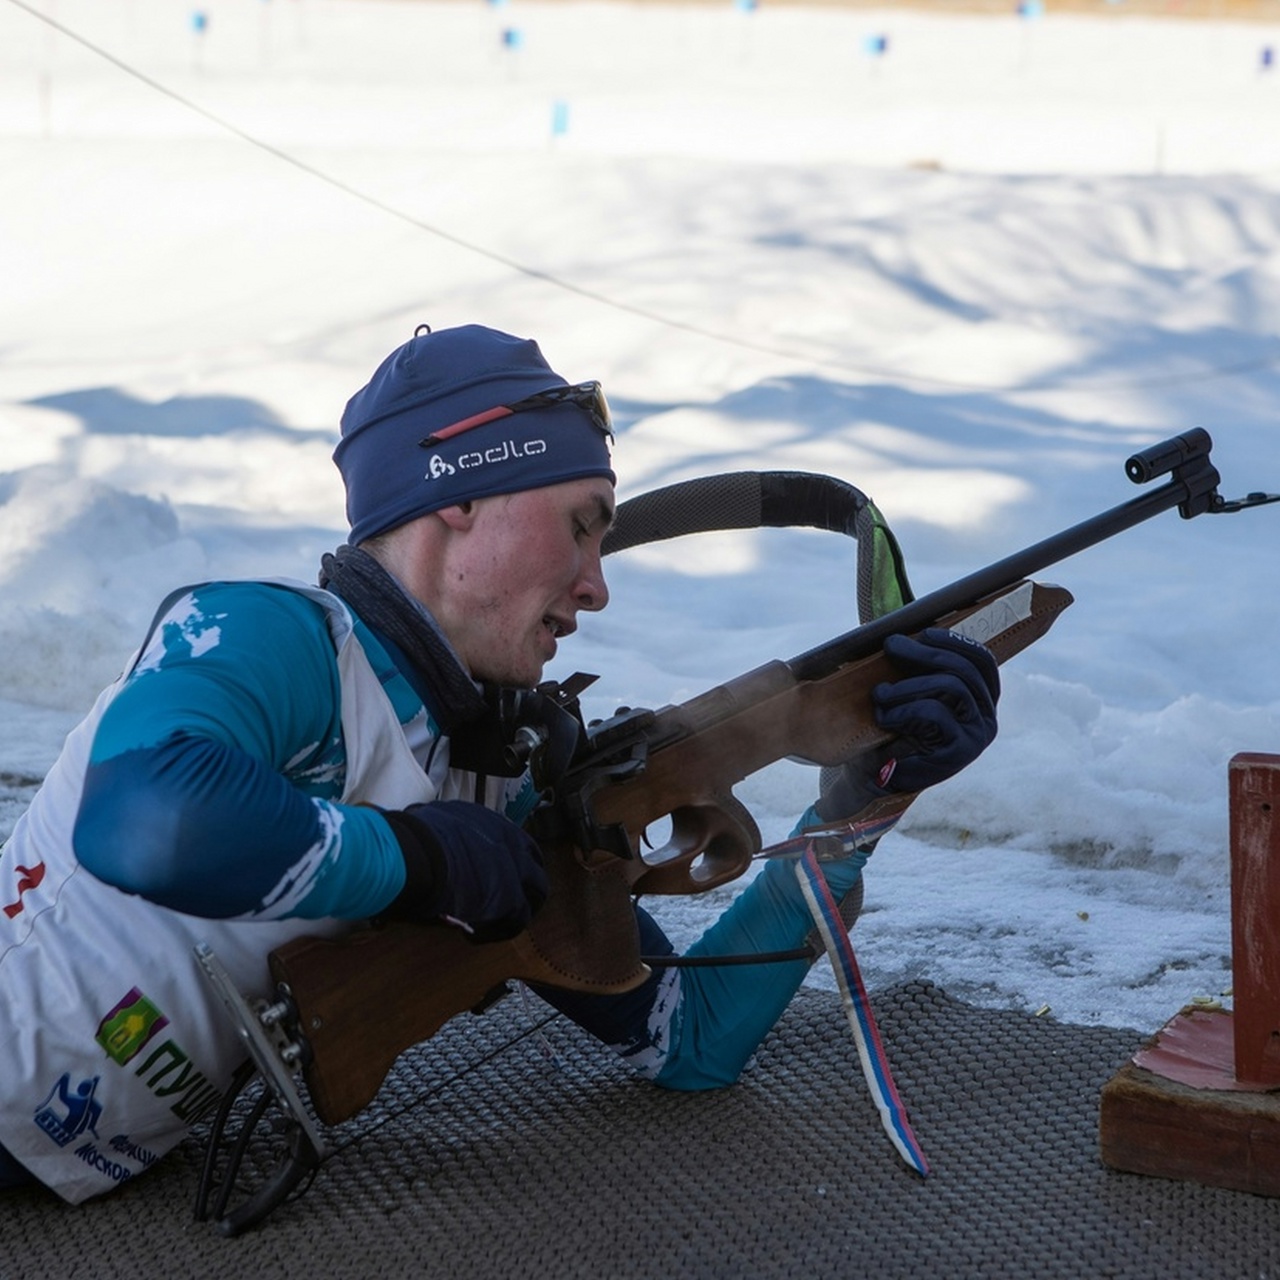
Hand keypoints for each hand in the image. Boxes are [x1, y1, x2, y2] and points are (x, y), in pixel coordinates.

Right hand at [381, 800, 548, 941]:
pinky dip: (499, 930)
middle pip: (533, 864)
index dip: (503, 861)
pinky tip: (475, 936)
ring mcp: (515, 869)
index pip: (512, 842)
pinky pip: (518, 920)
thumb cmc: (412, 841)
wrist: (413, 857)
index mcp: (490, 822)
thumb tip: (429, 832)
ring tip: (495, 922)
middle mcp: (509, 840)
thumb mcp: (433, 824)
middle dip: (522, 883)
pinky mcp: (511, 898)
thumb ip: (444, 831)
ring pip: (536, 891)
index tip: (488, 875)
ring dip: (518, 908)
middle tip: (503, 901)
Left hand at [872, 627, 998, 791]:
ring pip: (951, 686)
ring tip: (879, 693)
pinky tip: (884, 716)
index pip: (982, 661)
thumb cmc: (891, 730)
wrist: (876, 777)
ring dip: (908, 684)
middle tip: (891, 646)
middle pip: (964, 670)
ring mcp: (977, 735)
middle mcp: (986, 717)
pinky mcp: (962, 752)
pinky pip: (936, 713)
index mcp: (981, 700)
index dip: (956, 642)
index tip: (925, 634)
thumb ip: (918, 667)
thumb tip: (903, 629)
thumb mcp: (908, 692)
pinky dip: (904, 709)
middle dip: (924, 653)